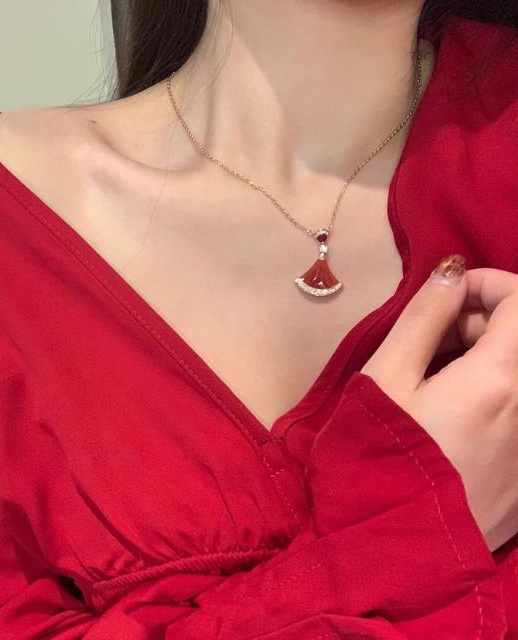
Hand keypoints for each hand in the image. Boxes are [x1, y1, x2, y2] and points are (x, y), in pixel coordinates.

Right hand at [361, 255, 517, 551]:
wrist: (391, 550)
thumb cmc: (376, 455)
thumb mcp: (385, 378)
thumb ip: (422, 317)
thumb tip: (453, 272)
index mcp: (498, 379)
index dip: (486, 283)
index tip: (444, 296)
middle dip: (479, 321)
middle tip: (426, 343)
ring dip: (483, 358)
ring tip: (430, 380)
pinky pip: (516, 410)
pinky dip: (491, 393)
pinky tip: (449, 417)